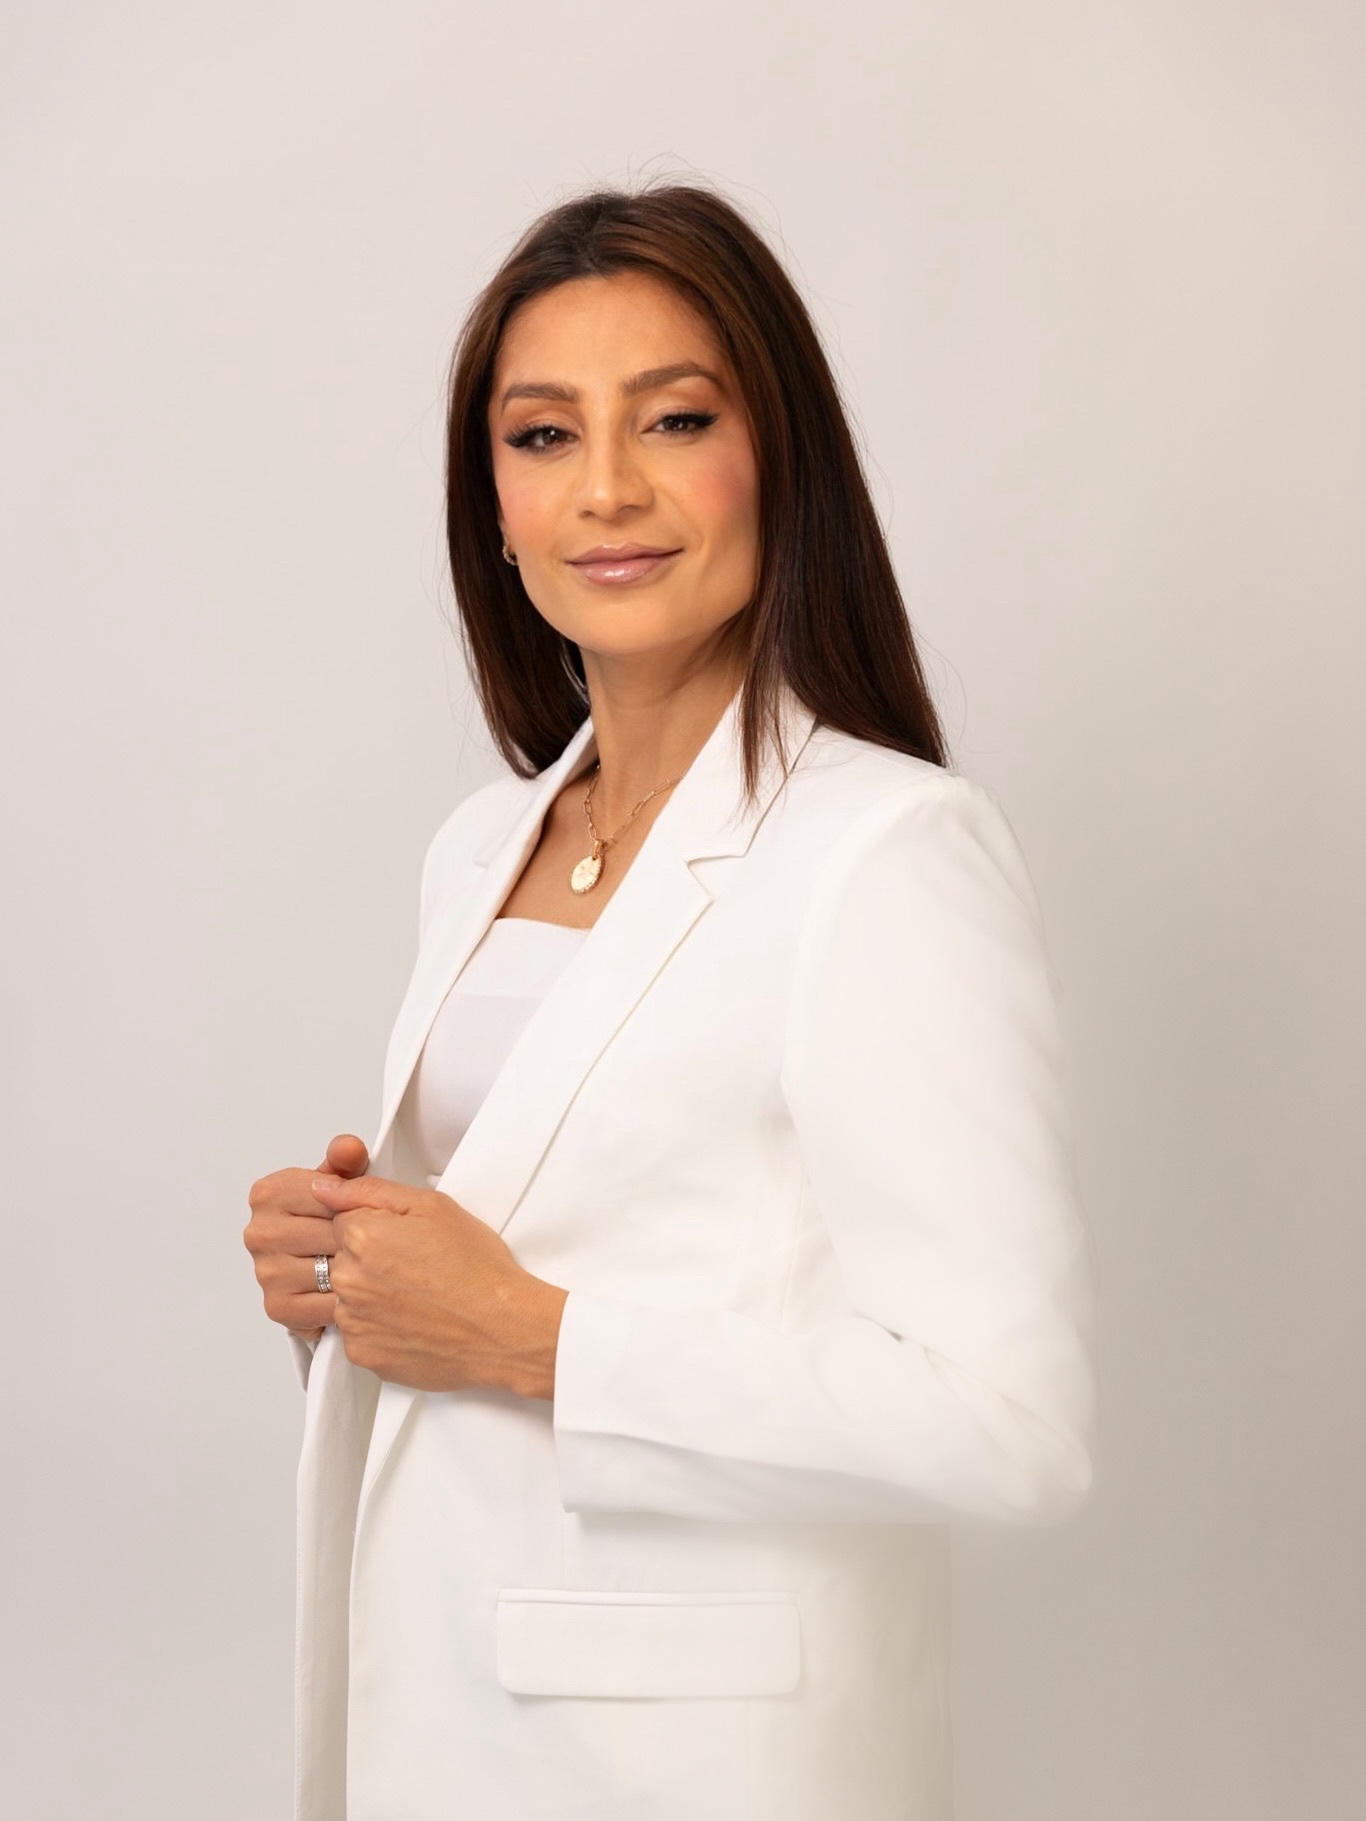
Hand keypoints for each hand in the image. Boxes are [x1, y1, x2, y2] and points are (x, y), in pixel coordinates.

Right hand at [243, 1134, 369, 1341]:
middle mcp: (259, 1233)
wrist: (319, 1260)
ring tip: (366, 1264)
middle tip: (373, 1239)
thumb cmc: (330, 1217)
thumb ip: (346, 1160)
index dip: (352, 1203)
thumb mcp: (341, 1179)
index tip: (363, 1208)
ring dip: (356, 1271)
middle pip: (330, 1234)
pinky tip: (354, 1290)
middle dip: (358, 1237)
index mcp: (268, 1194)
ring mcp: (266, 1271)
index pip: (324, 1194)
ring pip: (331, 1270)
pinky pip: (325, 1306)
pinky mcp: (278, 1306)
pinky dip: (347, 1300)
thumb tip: (349, 1148)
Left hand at [309, 1172, 567, 1399]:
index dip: (376, 1226)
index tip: (405, 1239)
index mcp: (361, 1237)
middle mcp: (347, 1281)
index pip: (342, 1221)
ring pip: (348, 1297)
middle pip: (341, 1259)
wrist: (501, 1328)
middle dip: (370, 1260)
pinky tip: (412, 1322)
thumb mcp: (433, 1206)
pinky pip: (358, 1333)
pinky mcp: (362, 1354)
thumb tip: (321, 1187)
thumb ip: (369, 1190)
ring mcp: (353, 1321)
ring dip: (371, 1295)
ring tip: (417, 1298)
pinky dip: (378, 1328)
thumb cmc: (476, 1267)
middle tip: (416, 1268)